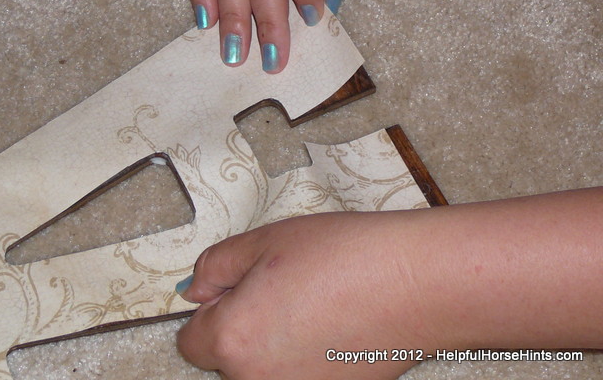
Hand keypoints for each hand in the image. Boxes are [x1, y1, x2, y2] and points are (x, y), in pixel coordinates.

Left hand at [176, 189, 602, 378]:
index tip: (236, 286)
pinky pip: (296, 375)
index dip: (210, 307)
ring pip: (261, 368)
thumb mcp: (264, 242)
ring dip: (271, 342)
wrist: (418, 283)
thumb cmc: (344, 256)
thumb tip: (194, 291)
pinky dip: (303, 356)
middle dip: (240, 324)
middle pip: (226, 358)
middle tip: (279, 285)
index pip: (189, 340)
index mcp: (233, 341)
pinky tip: (331, 324)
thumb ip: (215, 267)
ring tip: (310, 302)